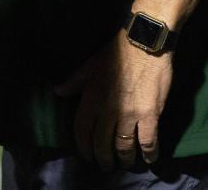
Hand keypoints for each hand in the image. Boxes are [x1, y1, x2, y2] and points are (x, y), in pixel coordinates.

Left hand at [55, 30, 172, 170]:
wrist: (142, 44)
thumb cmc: (115, 54)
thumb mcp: (89, 66)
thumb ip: (73, 82)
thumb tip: (58, 92)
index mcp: (91, 99)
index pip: (82, 131)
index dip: (83, 147)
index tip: (87, 155)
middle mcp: (108, 110)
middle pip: (102, 144)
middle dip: (103, 158)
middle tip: (106, 164)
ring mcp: (129, 115)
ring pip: (123, 147)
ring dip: (123, 159)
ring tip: (124, 163)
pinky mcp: (149, 116)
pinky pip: (147, 142)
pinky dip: (148, 154)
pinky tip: (148, 159)